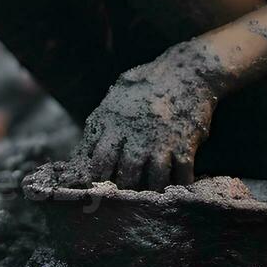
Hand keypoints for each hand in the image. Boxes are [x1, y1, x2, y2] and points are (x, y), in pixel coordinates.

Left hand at [75, 51, 218, 189]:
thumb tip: (80, 153)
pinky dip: (179, 183)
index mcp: (113, 124)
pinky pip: (181, 175)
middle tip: (125, 196)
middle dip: (124, 189)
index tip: (97, 187)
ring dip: (151, 190)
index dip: (97, 177)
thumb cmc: (144, 84)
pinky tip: (176, 184)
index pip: (99, 160)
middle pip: (125, 174)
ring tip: (149, 194)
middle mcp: (136, 136)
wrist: (186, 70)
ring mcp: (161, 142)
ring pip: (153, 180)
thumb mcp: (113, 100)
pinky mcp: (185, 144)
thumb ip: (97, 126)